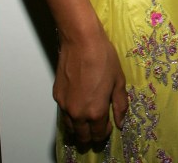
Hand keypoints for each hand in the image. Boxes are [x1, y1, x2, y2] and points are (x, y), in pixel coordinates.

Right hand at [53, 28, 128, 146]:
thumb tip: (120, 122)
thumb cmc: (103, 58)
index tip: (108, 126)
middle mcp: (78, 113)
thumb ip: (120, 104)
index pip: (98, 135)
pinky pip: (64, 112)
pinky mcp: (56, 96)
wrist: (81, 41)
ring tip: (86, 119)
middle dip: (90, 137)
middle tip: (96, 129)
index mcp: (95, 112)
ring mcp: (64, 106)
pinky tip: (78, 103)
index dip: (104, 133)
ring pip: (70, 128)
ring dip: (79, 128)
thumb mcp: (118, 80)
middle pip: (82, 137)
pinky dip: (71, 114)